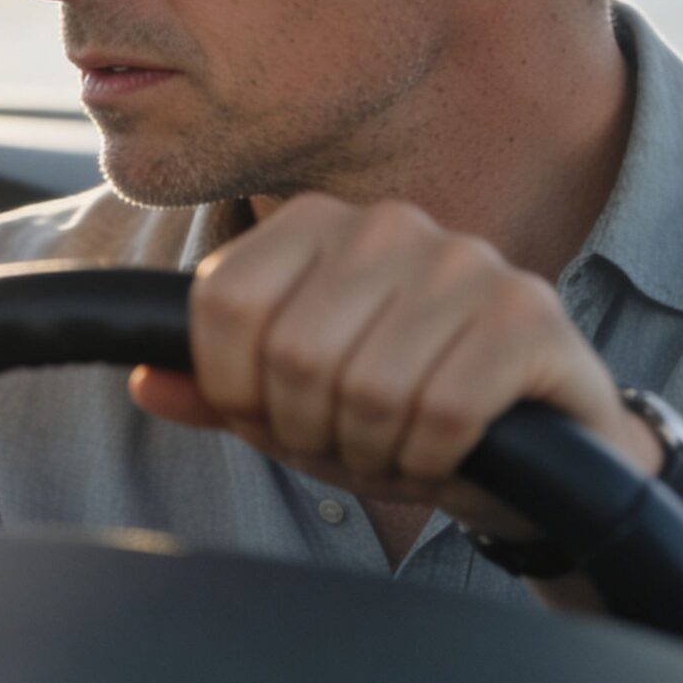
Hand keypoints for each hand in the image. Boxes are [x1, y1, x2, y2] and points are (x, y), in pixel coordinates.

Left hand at [129, 194, 658, 536]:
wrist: (537, 458)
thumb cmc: (399, 419)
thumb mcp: (294, 409)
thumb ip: (219, 393)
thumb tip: (144, 381)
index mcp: (320, 224)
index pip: (223, 302)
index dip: (234, 387)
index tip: (273, 416)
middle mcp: (392, 224)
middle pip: (291, 351)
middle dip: (310, 428)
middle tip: (350, 440)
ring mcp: (467, 261)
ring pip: (366, 385)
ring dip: (375, 450)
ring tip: (401, 444)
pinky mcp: (530, 314)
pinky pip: (441, 409)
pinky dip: (431, 457)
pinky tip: (450, 451)